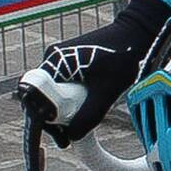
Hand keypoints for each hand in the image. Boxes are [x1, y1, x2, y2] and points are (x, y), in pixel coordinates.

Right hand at [18, 0, 170, 143]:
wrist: (136, 34)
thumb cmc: (123, 57)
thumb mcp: (107, 91)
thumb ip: (90, 114)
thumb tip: (72, 137)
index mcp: (56, 62)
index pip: (34, 95)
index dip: (42, 117)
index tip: (57, 133)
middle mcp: (53, 59)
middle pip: (41, 95)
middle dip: (52, 117)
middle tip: (67, 136)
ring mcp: (61, 59)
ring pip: (52, 91)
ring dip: (61, 109)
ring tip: (75, 126)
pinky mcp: (70, 61)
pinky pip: (61, 85)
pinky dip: (68, 99)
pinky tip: (81, 110)